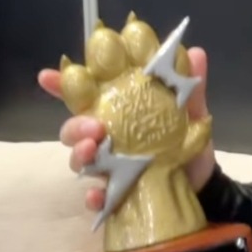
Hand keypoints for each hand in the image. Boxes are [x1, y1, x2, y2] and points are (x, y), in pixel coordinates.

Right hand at [41, 46, 217, 211]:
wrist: (204, 185)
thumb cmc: (186, 142)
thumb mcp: (191, 113)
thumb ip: (189, 88)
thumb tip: (197, 53)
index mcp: (118, 112)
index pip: (84, 96)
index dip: (62, 85)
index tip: (46, 77)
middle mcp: (106, 138)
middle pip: (74, 129)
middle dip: (75, 126)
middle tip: (94, 127)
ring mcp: (108, 168)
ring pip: (79, 160)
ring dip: (80, 154)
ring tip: (94, 151)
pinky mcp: (115, 196)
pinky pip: (97, 198)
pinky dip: (94, 197)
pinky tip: (98, 197)